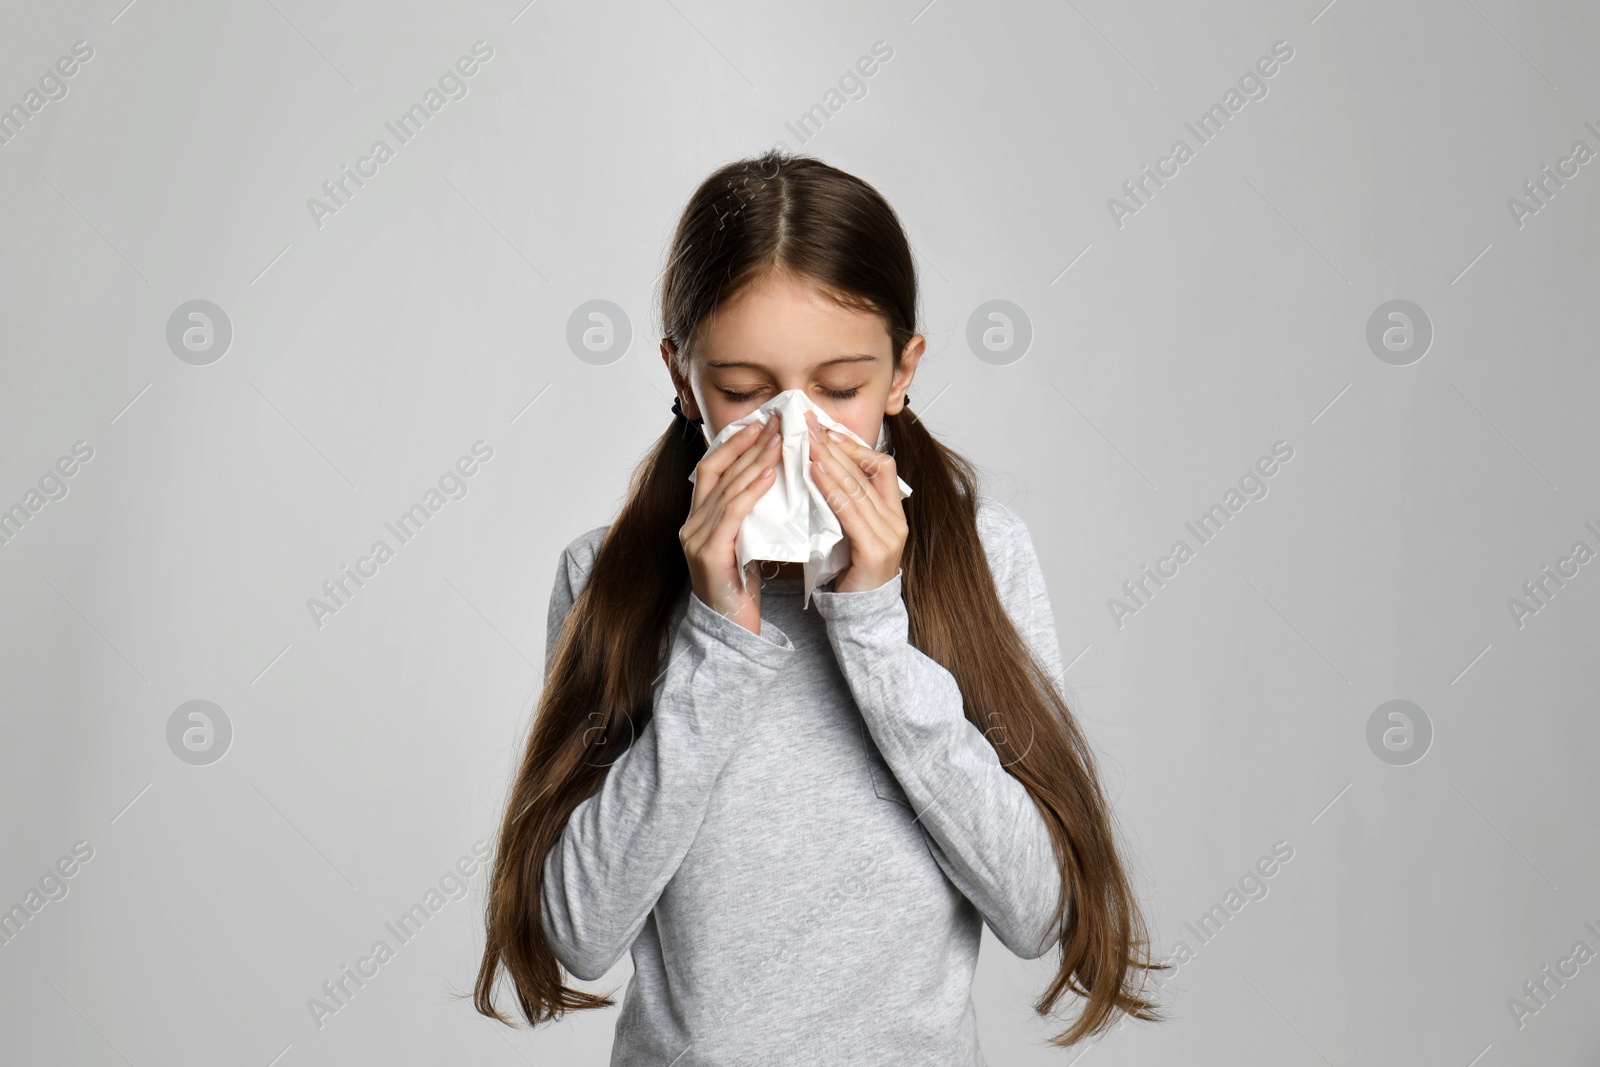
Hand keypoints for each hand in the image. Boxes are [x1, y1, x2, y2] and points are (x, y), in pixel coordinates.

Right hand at [681, 413, 782, 632]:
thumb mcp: (746, 543)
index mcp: (698, 519)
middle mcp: (691, 525)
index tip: (760, 421)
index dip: (734, 442)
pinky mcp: (707, 555)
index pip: (712, 468)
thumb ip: (750, 514)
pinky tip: (770, 475)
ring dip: (755, 461)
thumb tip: (774, 479)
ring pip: (726, 488)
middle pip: (717, 471)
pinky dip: (751, 491)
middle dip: (748, 443)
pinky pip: (731, 514)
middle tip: (775, 422)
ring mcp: (695, 539)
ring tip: (779, 441)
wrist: (732, 633)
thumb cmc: (743, 590)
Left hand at [805, 410, 906, 592]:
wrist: (862, 616)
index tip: (828, 431)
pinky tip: (816, 475)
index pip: (882, 466)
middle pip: (867, 471)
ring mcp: (889, 536)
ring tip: (809, 444)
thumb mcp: (853, 533)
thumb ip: (846, 506)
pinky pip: (851, 513)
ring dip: (831, 462)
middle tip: (811, 426)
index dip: (855, 446)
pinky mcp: (875, 551)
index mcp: (894, 513)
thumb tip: (821, 470)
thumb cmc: (852, 573)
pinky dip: (832, 490)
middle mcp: (896, 521)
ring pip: (858, 488)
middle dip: (836, 446)